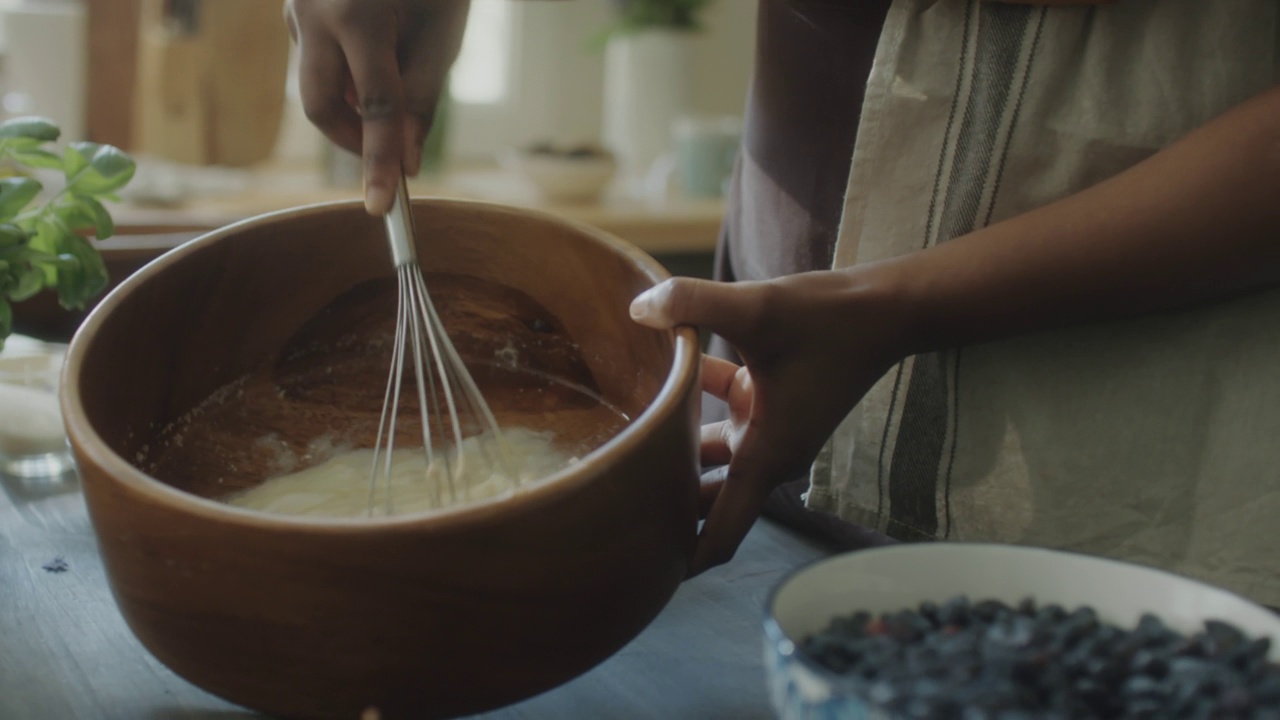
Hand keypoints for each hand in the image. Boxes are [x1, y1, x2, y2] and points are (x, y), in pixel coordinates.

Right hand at [284, 0, 469, 213]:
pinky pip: (318, 58)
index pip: (376, 107)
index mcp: (358, 13)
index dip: (380, 161)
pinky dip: (349, 69)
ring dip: (358, 93)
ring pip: (320, 82)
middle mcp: (312, 11)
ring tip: (396, 53)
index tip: (382, 208)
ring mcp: (293, 7)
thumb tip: (405, 161)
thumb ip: (422, 99)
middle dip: (355, 138)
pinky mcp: (291, 8)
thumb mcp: (442, 32)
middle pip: (320, 106)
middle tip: (390, 148)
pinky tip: (376, 34)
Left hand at [630, 267, 911, 574]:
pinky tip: (658, 366)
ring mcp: (767, 427)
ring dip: (674, 450)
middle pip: (707, 500)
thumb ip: (694, 303)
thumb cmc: (830, 319)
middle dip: (665, 507)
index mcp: (767, 456)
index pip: (722, 533)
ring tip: (620, 443)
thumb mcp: (757, 308)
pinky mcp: (768, 398)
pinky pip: (718, 410)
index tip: (645, 576)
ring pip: (707, 455)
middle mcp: (767, 452)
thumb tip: (639, 308)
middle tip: (613, 509)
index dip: (685, 560)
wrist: (886, 307)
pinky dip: (692, 398)